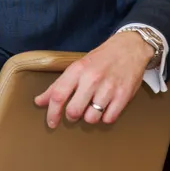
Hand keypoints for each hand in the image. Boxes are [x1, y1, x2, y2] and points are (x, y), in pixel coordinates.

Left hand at [33, 31, 151, 127]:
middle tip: (75, 111)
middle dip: (72, 116)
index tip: (51, 122)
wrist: (130, 48)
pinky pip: (109, 118)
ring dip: (90, 117)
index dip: (52, 112)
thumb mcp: (77, 67)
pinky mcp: (124, 95)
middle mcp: (92, 79)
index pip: (58, 95)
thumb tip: (39, 102)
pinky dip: (105, 117)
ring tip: (93, 107)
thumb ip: (58, 85)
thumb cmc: (100, 59)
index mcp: (77, 70)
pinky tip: (106, 107)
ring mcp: (109, 88)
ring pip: (91, 118)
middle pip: (74, 111)